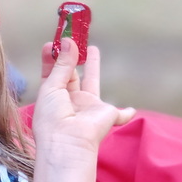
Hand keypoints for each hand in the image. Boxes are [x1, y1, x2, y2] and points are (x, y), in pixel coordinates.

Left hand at [32, 38, 134, 166]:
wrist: (68, 142)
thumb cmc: (52, 117)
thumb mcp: (52, 87)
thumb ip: (62, 65)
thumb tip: (67, 42)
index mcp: (52, 95)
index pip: (52, 72)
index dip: (52, 57)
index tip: (52, 41)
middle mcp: (69, 100)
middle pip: (71, 73)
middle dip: (71, 57)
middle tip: (72, 38)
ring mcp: (88, 107)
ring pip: (92, 81)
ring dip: (93, 66)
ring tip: (92, 49)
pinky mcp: (107, 114)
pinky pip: (120, 114)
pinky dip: (125, 114)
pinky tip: (129, 111)